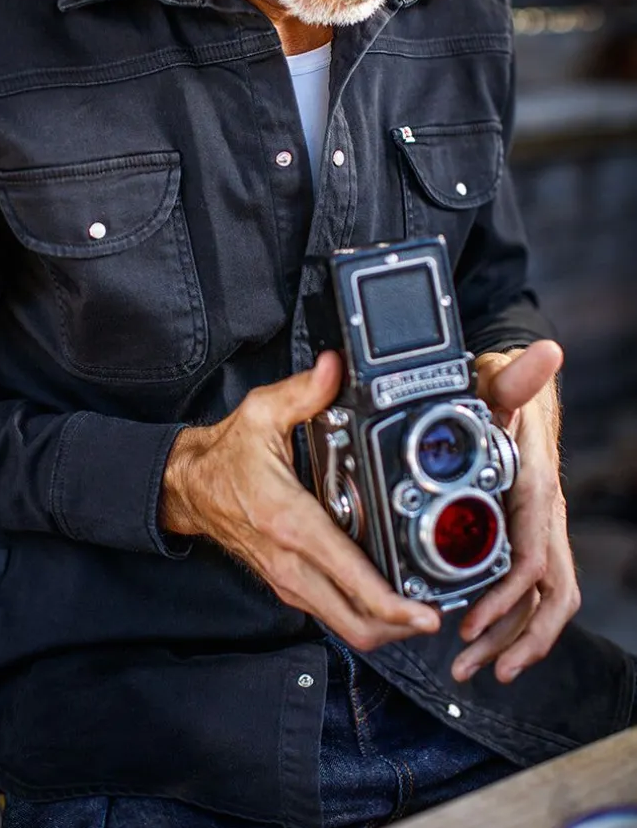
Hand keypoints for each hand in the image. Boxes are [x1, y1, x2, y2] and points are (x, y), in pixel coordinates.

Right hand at [161, 352, 440, 651]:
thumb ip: (304, 391)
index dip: (393, 603)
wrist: (187, 487)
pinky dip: (361, 614)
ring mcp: (287, 580)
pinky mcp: (286, 584)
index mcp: (290, 522)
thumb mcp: (260, 413)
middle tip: (437, 615)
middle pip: (354, 623)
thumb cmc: (224, 456)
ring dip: (384, 626)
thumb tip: (335, 368)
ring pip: (343, 626)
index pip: (349, 578)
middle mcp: (290, 562)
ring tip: (419, 609)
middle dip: (400, 627)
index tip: (426, 611)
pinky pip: (329, 614)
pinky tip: (385, 597)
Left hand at [452, 340, 580, 683]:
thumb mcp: (501, 379)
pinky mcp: (525, 531)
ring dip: (512, 639)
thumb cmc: (504, 386)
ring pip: (542, 600)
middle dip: (517, 640)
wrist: (517, 383)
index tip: (472, 626)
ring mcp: (537, 527)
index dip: (505, 600)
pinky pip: (530, 587)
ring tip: (475, 670)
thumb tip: (545, 352)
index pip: (530, 559)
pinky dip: (512, 617)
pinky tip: (484, 636)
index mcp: (536, 490)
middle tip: (477, 670)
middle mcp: (544, 515)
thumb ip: (517, 375)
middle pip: (549, 597)